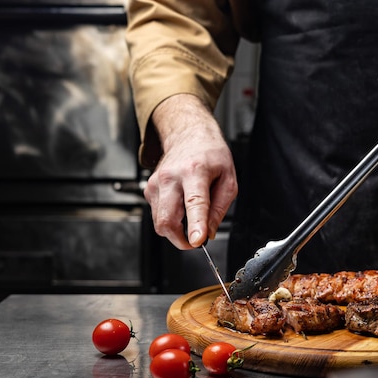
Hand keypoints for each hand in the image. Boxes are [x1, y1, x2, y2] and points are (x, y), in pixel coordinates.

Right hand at [144, 94, 237, 248]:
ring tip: (191, 218)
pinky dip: (170, 219)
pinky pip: (158, 215)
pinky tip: (181, 206)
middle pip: (167, 219)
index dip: (195, 225)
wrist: (188, 135)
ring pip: (160, 222)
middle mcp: (171, 177)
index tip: (197, 241)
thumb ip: (220, 208)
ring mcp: (156, 183)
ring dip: (176, 230)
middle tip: (196, 240)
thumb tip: (209, 232)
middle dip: (181, 239)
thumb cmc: (210, 155)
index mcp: (195, 171)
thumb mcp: (228, 179)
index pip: (194, 202)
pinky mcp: (149, 189)